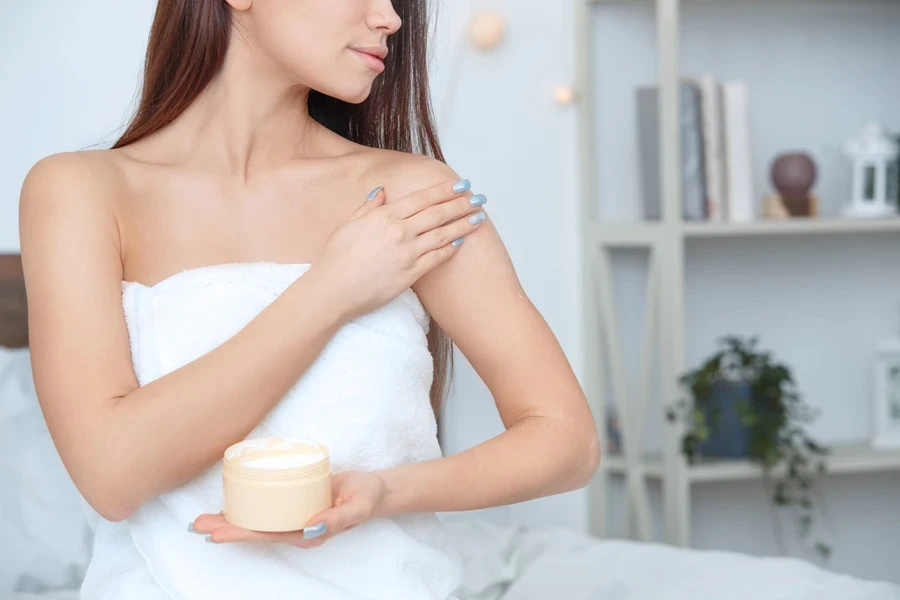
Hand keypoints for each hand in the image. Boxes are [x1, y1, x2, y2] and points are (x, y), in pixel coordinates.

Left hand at [190, 471, 387, 548]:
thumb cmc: (367, 497)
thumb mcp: (357, 508)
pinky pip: (266, 507)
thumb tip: (310, 526)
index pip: (267, 535)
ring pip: (257, 520)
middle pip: (255, 531)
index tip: (217, 532)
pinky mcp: (294, 501)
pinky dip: (247, 505)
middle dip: (226, 528)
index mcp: (307, 533)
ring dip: (231, 519)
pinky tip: (232, 501)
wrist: (375, 489)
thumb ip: (337, 519)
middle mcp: (295, 528)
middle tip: (198, 524)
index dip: (241, 533)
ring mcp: (293, 516)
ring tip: (204, 518)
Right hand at [308, 178, 486, 321]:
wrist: (333, 291)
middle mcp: (399, 232)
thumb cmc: (336, 259)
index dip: (444, 190)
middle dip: (461, 204)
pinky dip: (449, 250)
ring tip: (478, 219)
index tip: (461, 184)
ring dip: (462, 225)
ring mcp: (406, 254)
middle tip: (479, 198)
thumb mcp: (348, 224)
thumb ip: (369, 207)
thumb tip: (382, 192)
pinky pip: (436, 259)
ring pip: (442, 235)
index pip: (422, 198)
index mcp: (384, 216)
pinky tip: (460, 243)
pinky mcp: (410, 274)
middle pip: (438, 214)